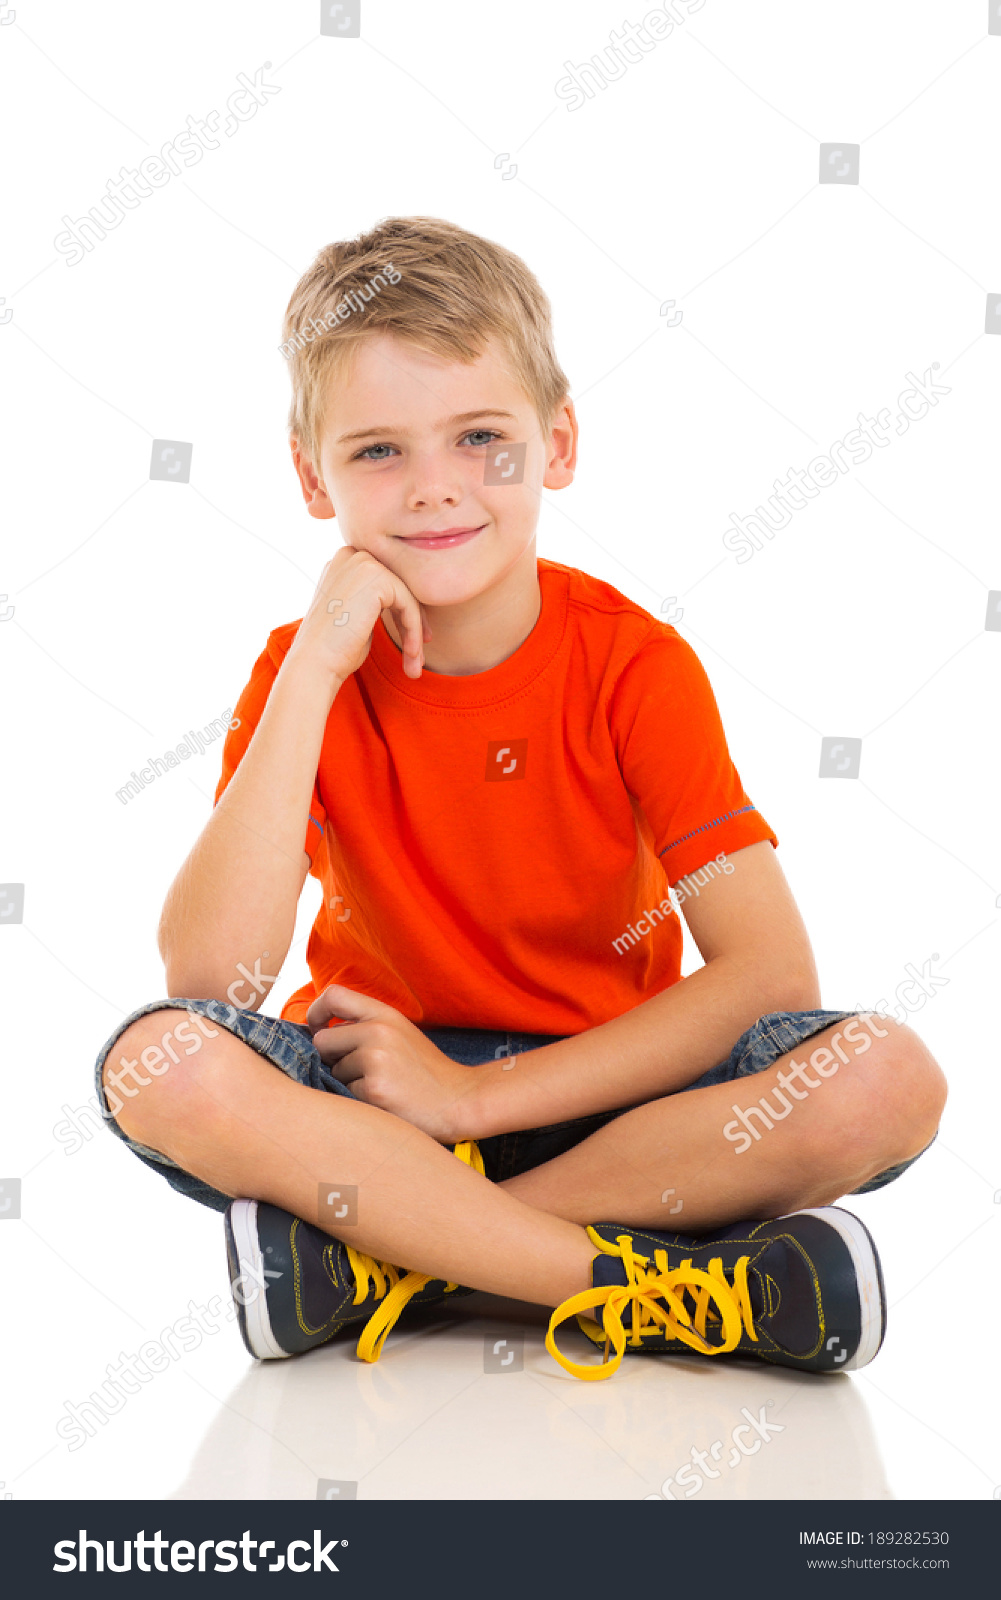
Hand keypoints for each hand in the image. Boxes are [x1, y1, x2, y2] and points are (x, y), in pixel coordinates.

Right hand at [284, 547, 431, 690]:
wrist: (314, 663)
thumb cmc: (334, 650)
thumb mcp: (356, 617)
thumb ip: (375, 602)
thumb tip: (406, 603)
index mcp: (343, 563)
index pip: (386, 583)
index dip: (401, 613)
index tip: (412, 643)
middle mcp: (350, 555)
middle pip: (398, 586)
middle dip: (412, 622)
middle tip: (417, 655)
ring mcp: (362, 562)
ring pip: (406, 596)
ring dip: (415, 632)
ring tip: (415, 664)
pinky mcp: (376, 576)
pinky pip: (408, 604)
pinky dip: (414, 631)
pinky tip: (411, 654)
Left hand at [306, 985, 477, 1142]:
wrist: (458, 1100)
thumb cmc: (424, 1070)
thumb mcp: (400, 1033)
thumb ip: (365, 1026)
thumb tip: (319, 1032)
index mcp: (385, 1014)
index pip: (333, 995)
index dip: (316, 1012)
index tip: (318, 1029)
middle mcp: (379, 1031)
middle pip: (322, 1040)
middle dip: (331, 1058)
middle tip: (359, 1070)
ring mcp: (376, 1059)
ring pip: (333, 1071)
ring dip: (348, 1082)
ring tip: (380, 1085)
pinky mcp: (374, 1089)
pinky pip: (345, 1094)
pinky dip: (358, 1101)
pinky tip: (383, 1101)